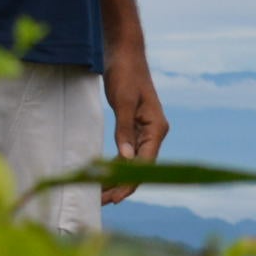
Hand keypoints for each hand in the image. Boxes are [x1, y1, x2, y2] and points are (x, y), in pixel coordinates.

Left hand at [102, 41, 169, 203]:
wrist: (125, 53)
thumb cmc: (126, 73)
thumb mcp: (122, 101)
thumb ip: (124, 130)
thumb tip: (126, 158)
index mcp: (156, 128)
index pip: (145, 164)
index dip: (129, 183)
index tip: (113, 198)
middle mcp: (154, 132)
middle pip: (140, 167)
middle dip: (121, 185)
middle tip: (99, 202)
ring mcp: (145, 130)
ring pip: (133, 162)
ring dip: (117, 178)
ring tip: (98, 194)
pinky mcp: (135, 126)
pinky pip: (128, 152)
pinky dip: (116, 164)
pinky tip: (103, 174)